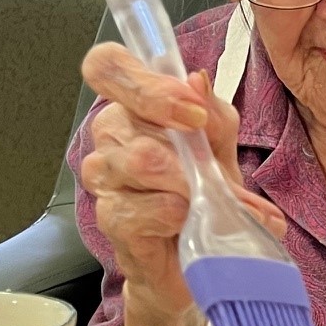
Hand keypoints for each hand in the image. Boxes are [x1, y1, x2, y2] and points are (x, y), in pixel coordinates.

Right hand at [78, 42, 287, 320]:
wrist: (199, 260)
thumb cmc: (204, 195)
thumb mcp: (222, 147)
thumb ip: (213, 115)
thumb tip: (197, 81)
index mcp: (132, 106)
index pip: (107, 66)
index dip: (143, 82)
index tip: (190, 110)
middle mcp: (110, 136)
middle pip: (128, 118)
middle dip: (185, 145)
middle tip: (214, 168)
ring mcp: (104, 178)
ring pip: (140, 162)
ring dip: (190, 183)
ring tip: (216, 201)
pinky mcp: (111, 219)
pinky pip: (143, 207)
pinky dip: (179, 214)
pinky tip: (190, 222)